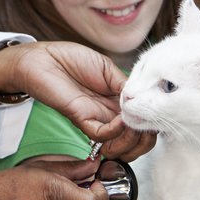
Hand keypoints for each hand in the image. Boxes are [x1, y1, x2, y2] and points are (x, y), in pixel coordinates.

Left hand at [0, 41, 155, 160]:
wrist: (41, 58)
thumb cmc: (69, 58)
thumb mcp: (106, 68)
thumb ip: (126, 85)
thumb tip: (143, 100)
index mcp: (118, 99)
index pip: (143, 121)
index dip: (153, 123)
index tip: (157, 117)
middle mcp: (109, 113)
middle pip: (136, 137)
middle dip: (145, 139)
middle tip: (147, 130)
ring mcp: (96, 117)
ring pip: (121, 142)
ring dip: (133, 139)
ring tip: (134, 128)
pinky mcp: (81, 118)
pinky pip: (102, 134)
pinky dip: (116, 131)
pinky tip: (121, 121)